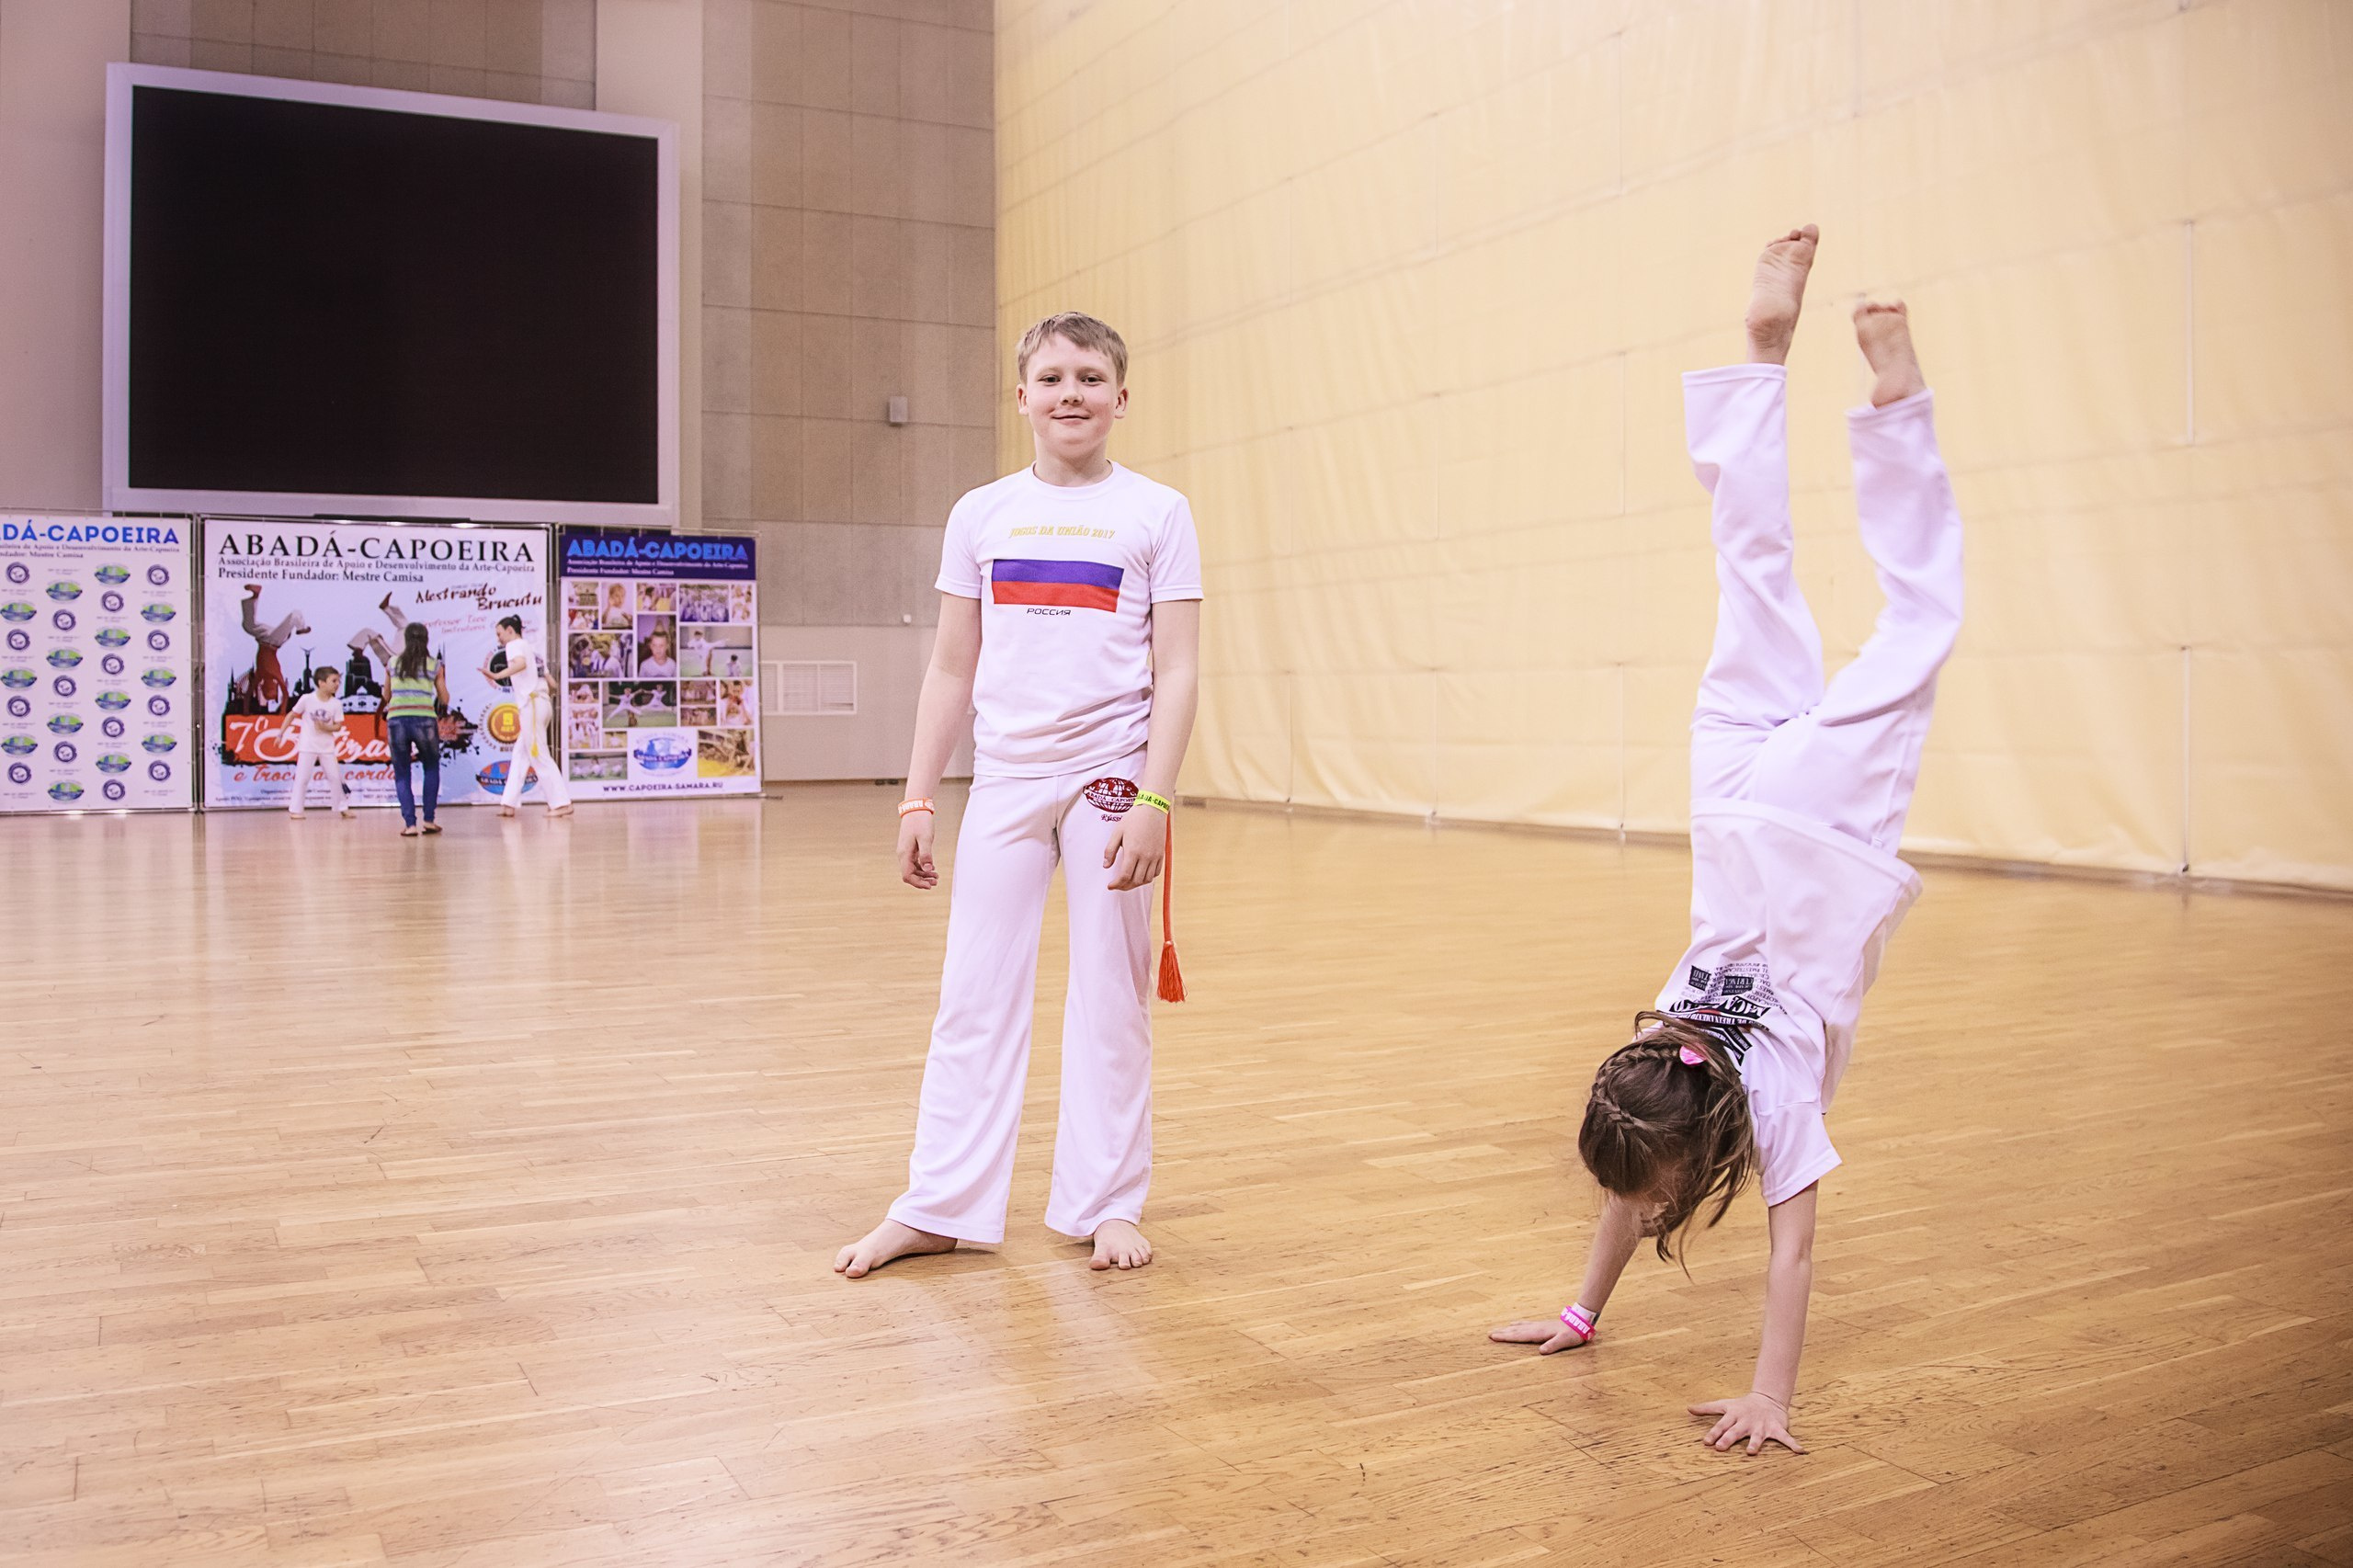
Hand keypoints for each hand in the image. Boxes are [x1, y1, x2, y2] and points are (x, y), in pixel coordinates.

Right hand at [897, 812, 936, 889]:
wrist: (916, 808)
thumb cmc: (920, 821)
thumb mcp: (925, 838)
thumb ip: (926, 855)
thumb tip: (928, 870)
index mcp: (904, 853)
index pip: (907, 875)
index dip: (918, 883)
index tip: (930, 885)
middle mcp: (903, 854)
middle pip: (909, 875)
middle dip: (922, 881)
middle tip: (936, 882)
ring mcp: (906, 852)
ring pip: (912, 870)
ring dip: (923, 875)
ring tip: (936, 877)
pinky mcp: (910, 848)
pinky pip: (915, 863)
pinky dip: (923, 868)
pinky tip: (932, 869)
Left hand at [1103, 807, 1165, 890]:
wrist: (1152, 809)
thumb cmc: (1133, 819)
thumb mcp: (1117, 832)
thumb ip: (1110, 850)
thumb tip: (1106, 866)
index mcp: (1133, 851)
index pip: (1125, 876)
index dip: (1116, 884)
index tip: (1110, 885)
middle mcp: (1146, 856)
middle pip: (1136, 881)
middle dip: (1125, 886)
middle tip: (1117, 885)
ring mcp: (1155, 856)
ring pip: (1146, 879)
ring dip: (1136, 884)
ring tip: (1128, 881)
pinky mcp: (1161, 854)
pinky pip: (1156, 873)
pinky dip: (1147, 878)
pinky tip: (1140, 875)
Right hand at [1488, 1319, 1592, 1353]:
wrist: (1579, 1322)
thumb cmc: (1573, 1333)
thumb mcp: (1565, 1341)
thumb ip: (1553, 1345)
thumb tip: (1541, 1351)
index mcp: (1539, 1332)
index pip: (1519, 1335)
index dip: (1506, 1337)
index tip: (1493, 1336)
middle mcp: (1536, 1328)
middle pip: (1515, 1330)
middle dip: (1502, 1332)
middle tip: (1488, 1333)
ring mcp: (1538, 1325)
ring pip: (1518, 1327)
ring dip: (1507, 1329)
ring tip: (1496, 1330)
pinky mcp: (1541, 1325)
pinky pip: (1524, 1324)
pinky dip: (1516, 1325)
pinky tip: (1513, 1324)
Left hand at [1689, 1392, 1803, 1454]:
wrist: (1768, 1399)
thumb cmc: (1742, 1405)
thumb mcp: (1725, 1404)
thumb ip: (1707, 1408)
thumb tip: (1688, 1409)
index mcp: (1734, 1416)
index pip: (1721, 1425)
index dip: (1713, 1433)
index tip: (1706, 1442)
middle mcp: (1746, 1422)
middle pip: (1735, 1431)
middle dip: (1728, 1439)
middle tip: (1720, 1447)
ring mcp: (1761, 1425)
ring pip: (1757, 1436)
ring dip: (1754, 1443)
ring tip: (1751, 1452)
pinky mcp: (1776, 1428)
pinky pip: (1785, 1438)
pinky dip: (1793, 1445)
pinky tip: (1801, 1452)